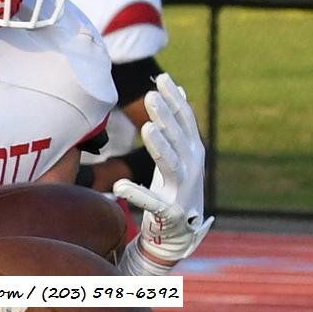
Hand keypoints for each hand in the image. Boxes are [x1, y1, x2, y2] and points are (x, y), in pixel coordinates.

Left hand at [113, 73, 212, 267]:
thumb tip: (179, 91)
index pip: (186, 120)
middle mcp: (192, 167)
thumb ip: (178, 125)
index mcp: (194, 151)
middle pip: (178, 137)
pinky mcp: (170, 212)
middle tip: (150, 96)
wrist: (182, 232)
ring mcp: (183, 190)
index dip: (175, 100)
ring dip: (159, 146)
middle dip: (165, 116)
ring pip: (170, 164)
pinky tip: (118, 186)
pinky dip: (136, 194)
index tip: (163, 79)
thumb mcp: (180, 154)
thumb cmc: (177, 187)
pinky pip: (151, 202)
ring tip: (147, 129)